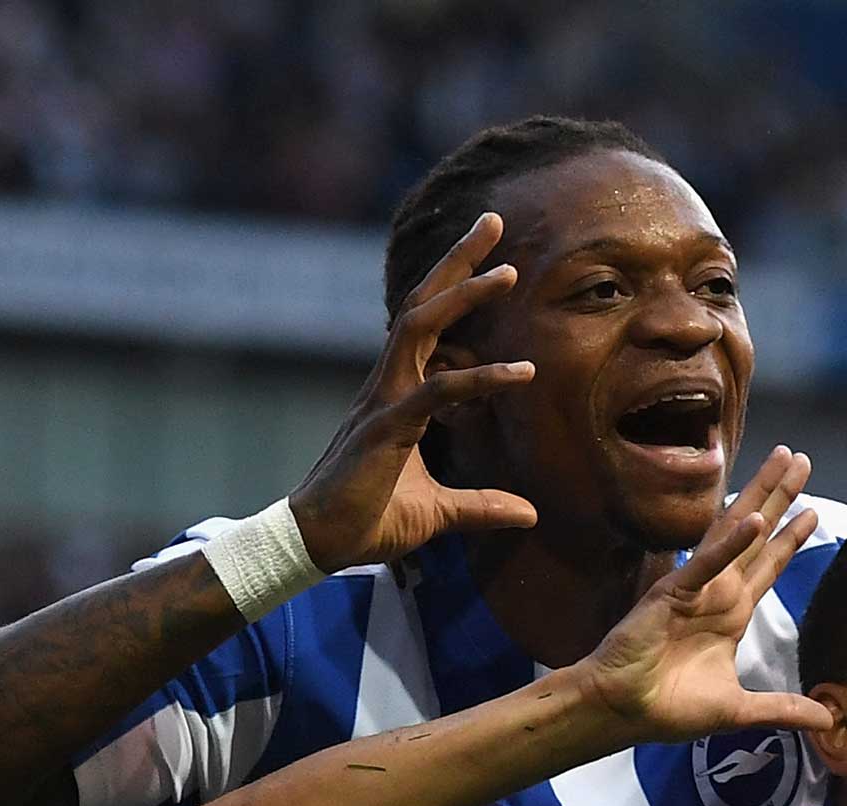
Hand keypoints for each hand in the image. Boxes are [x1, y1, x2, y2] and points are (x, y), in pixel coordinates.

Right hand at [288, 212, 538, 570]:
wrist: (318, 545)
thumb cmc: (368, 521)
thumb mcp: (439, 513)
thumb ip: (481, 506)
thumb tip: (528, 513)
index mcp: (397, 393)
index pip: (428, 324)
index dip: (456, 286)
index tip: (495, 256)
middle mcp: (388, 385)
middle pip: (422, 304)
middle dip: (458, 260)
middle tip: (493, 220)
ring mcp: (384, 402)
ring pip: (422, 329)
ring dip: (464, 295)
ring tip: (509, 272)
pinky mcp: (386, 429)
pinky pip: (437, 392)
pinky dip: (480, 378)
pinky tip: (520, 372)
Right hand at [579, 449, 836, 743]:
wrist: (623, 712)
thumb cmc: (670, 708)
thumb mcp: (740, 710)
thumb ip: (783, 708)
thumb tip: (826, 722)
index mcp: (730, 615)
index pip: (767, 566)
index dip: (789, 538)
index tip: (812, 511)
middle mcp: (717, 593)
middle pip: (756, 535)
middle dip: (780, 496)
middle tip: (801, 458)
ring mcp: (696, 588)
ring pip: (734, 532)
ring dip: (761, 497)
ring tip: (783, 460)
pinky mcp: (673, 594)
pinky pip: (706, 564)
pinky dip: (729, 544)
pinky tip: (753, 520)